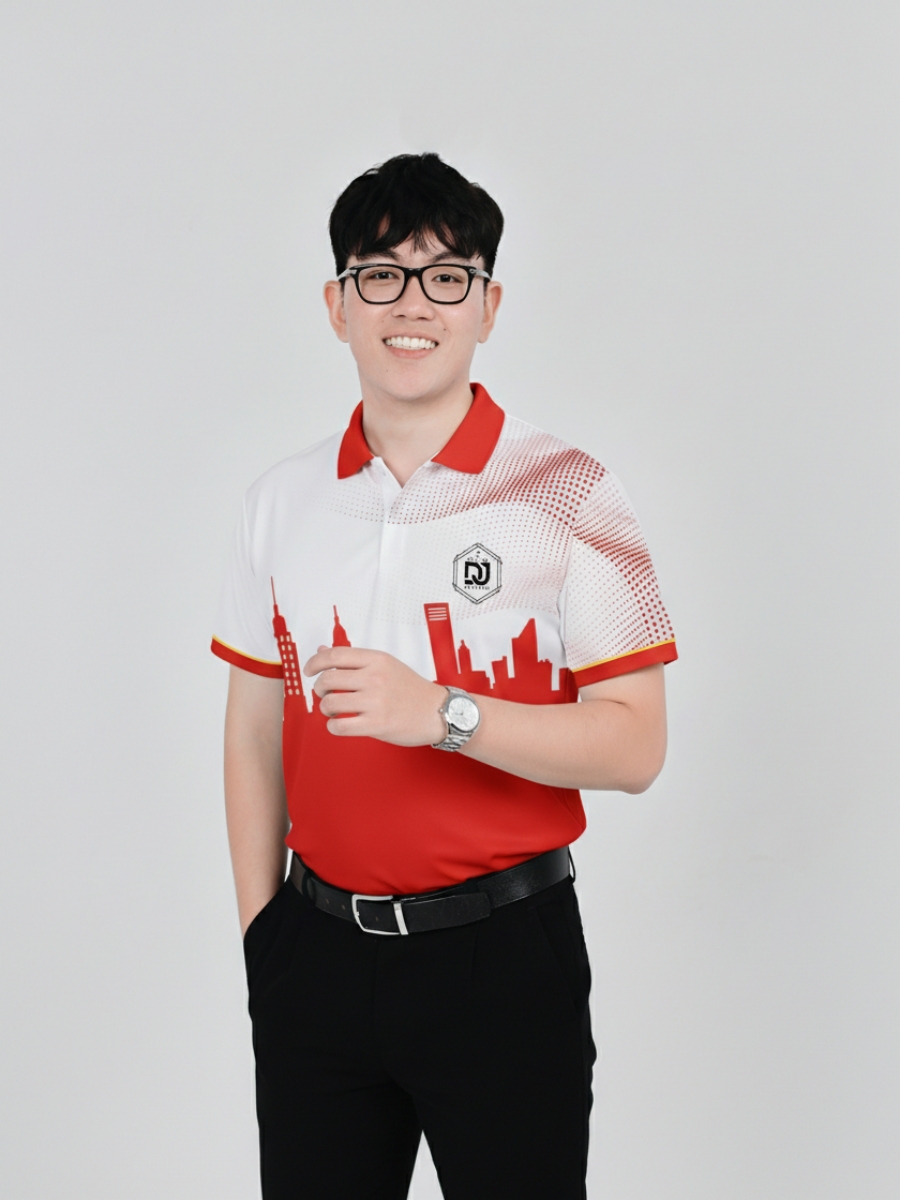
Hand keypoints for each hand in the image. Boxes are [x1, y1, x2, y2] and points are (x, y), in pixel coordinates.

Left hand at [303, 646, 447, 746]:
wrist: (437, 711)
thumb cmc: (409, 688)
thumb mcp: (384, 665)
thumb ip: (353, 659)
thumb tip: (321, 651)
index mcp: (376, 659)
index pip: (334, 655)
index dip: (314, 663)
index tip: (308, 671)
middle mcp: (375, 677)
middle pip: (327, 680)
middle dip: (319, 689)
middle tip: (324, 694)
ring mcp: (376, 701)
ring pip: (330, 703)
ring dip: (325, 708)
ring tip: (334, 710)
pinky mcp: (377, 724)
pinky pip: (340, 726)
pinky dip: (333, 727)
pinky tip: (339, 725)